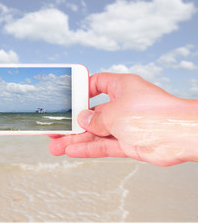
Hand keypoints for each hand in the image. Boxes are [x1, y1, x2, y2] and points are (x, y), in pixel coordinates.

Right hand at [49, 73, 197, 165]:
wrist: (180, 136)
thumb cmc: (153, 113)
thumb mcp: (115, 111)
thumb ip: (95, 119)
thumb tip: (83, 121)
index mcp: (121, 87)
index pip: (97, 83)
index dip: (82, 89)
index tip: (67, 98)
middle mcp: (122, 105)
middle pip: (91, 114)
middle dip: (72, 123)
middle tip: (55, 129)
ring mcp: (125, 126)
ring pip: (95, 133)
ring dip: (75, 140)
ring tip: (56, 147)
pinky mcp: (128, 143)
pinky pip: (103, 145)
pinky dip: (88, 149)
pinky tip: (72, 151)